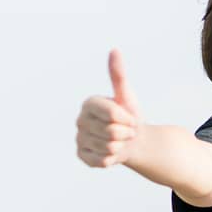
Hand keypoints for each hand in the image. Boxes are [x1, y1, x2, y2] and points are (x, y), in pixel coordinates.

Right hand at [75, 48, 143, 167]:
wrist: (132, 141)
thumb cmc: (129, 116)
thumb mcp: (126, 96)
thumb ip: (118, 75)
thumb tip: (114, 50)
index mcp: (89, 103)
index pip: (113, 114)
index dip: (127, 119)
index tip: (129, 118)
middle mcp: (80, 120)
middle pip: (111, 133)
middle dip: (126, 134)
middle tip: (125, 132)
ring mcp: (79, 139)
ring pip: (108, 148)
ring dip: (120, 147)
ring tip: (119, 141)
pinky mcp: (82, 156)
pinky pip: (102, 161)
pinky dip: (113, 159)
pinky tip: (112, 152)